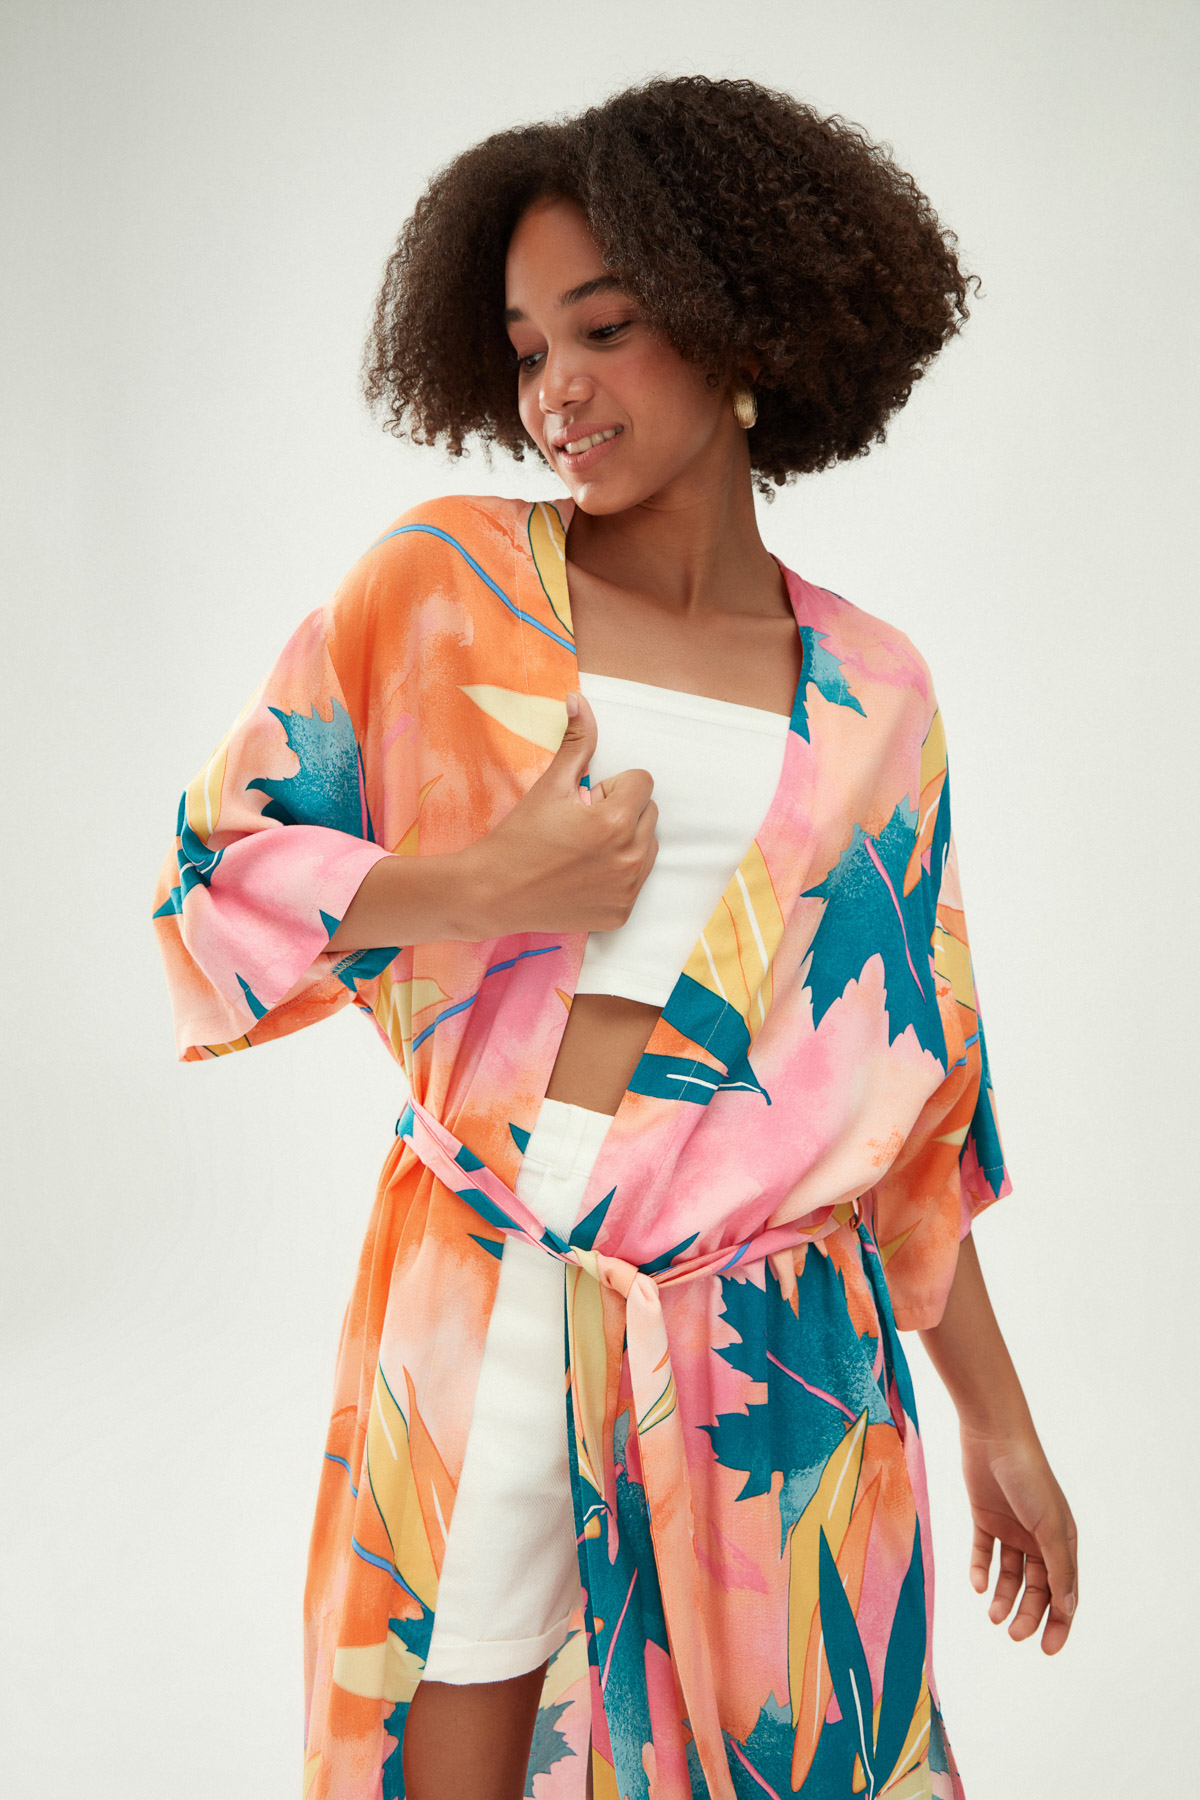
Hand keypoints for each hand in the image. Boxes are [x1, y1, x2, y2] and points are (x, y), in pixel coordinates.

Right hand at [462, 689, 658, 937]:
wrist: (493, 893)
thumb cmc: (518, 837)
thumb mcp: (549, 785)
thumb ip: (575, 743)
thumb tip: (579, 700)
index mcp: (616, 821)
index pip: (642, 782)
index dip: (609, 787)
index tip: (581, 802)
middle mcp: (630, 857)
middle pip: (648, 812)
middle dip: (620, 812)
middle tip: (579, 826)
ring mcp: (627, 890)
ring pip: (646, 846)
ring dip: (624, 841)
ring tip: (583, 850)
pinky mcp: (621, 913)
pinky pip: (635, 881)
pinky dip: (616, 875)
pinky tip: (582, 876)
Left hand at [959, 1423, 1077, 1654]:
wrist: (993, 1435)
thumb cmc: (1028, 1477)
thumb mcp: (1049, 1525)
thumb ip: (1059, 1567)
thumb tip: (1069, 1608)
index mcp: (1061, 1539)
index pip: (1064, 1590)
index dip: (1059, 1621)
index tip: (1047, 1649)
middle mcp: (1037, 1537)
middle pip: (1036, 1588)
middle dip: (1027, 1614)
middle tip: (1011, 1633)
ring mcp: (1010, 1528)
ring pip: (1009, 1575)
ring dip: (1002, 1596)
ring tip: (992, 1614)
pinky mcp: (984, 1517)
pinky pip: (983, 1552)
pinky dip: (980, 1570)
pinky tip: (976, 1584)